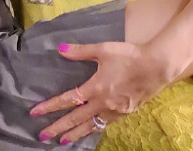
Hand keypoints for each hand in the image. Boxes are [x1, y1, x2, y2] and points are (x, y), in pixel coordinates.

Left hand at [29, 41, 177, 144]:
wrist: (157, 66)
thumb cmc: (130, 56)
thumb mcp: (104, 49)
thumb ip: (81, 51)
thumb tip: (60, 49)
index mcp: (95, 88)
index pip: (67, 100)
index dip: (50, 107)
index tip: (35, 113)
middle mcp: (102, 103)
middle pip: (75, 119)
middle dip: (57, 128)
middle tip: (42, 136)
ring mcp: (114, 110)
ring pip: (90, 126)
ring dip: (74, 134)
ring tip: (62, 142)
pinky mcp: (125, 112)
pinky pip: (105, 124)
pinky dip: (94, 129)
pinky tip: (90, 131)